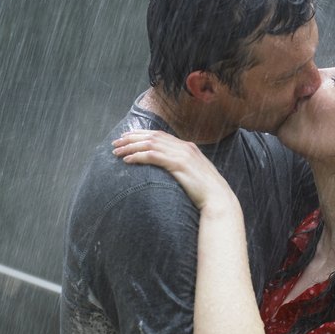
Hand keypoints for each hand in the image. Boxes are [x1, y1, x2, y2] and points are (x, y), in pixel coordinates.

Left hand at [112, 130, 236, 211]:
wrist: (218, 198)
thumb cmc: (206, 191)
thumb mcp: (194, 174)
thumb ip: (182, 166)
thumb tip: (170, 169)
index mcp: (188, 147)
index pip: (159, 135)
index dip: (141, 134)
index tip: (126, 137)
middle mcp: (184, 147)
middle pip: (152, 136)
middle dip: (131, 138)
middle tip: (116, 143)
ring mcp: (182, 155)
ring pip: (150, 144)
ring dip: (131, 147)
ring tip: (117, 151)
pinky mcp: (179, 165)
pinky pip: (153, 156)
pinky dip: (138, 156)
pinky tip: (128, 160)